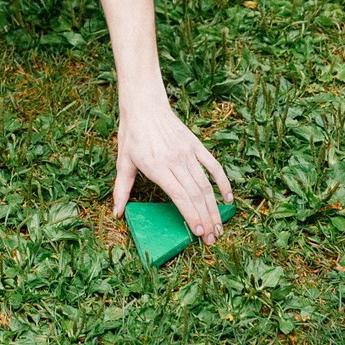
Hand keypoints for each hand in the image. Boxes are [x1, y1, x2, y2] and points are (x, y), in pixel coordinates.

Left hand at [113, 88, 231, 241]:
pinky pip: (213, 166)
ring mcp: (187, 152)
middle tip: (211, 239)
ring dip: (214, 207)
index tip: (198, 232)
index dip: (190, 215)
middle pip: (195, 194)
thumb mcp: (123, 162)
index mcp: (157, 166)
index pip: (179, 195)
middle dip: (205, 219)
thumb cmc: (132, 135)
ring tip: (219, 227)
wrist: (144, 105)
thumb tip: (116, 212)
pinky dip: (223, 182)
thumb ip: (122, 189)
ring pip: (206, 184)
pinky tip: (228, 199)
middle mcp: (175, 160)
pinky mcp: (196, 145)